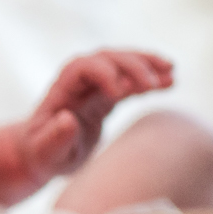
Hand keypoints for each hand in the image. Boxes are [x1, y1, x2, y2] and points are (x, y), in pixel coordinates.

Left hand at [18, 50, 172, 180]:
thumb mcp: (44, 154)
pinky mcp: (106, 96)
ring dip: (146, 65)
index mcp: (61, 91)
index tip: (119, 93)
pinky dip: (149, 78)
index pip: (81, 67)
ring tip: (171, 74)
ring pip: (121, 63)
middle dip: (131, 65)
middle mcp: (78, 82)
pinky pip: (129, 80)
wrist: (41, 154)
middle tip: (154, 83)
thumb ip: (54, 139)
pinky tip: (170, 81)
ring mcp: (93, 87)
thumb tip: (67, 120)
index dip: (102, 73)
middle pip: (105, 58)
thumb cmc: (41, 155)